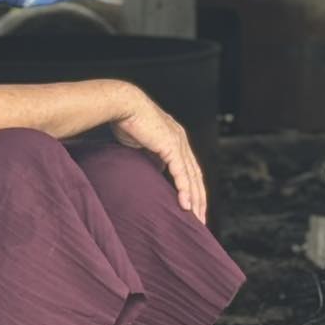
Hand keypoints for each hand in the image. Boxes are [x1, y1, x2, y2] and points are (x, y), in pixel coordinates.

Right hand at [112, 89, 206, 222]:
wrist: (124, 105)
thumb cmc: (128, 121)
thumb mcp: (143, 144)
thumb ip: (152, 157)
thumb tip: (156, 170)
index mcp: (176, 139)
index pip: (189, 169)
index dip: (192, 188)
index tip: (192, 205)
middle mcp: (181, 141)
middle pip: (195, 176)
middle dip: (199, 199)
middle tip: (200, 219)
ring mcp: (178, 143)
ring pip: (191, 177)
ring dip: (195, 199)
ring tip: (196, 218)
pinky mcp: (170, 146)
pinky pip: (181, 173)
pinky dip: (184, 190)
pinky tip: (186, 206)